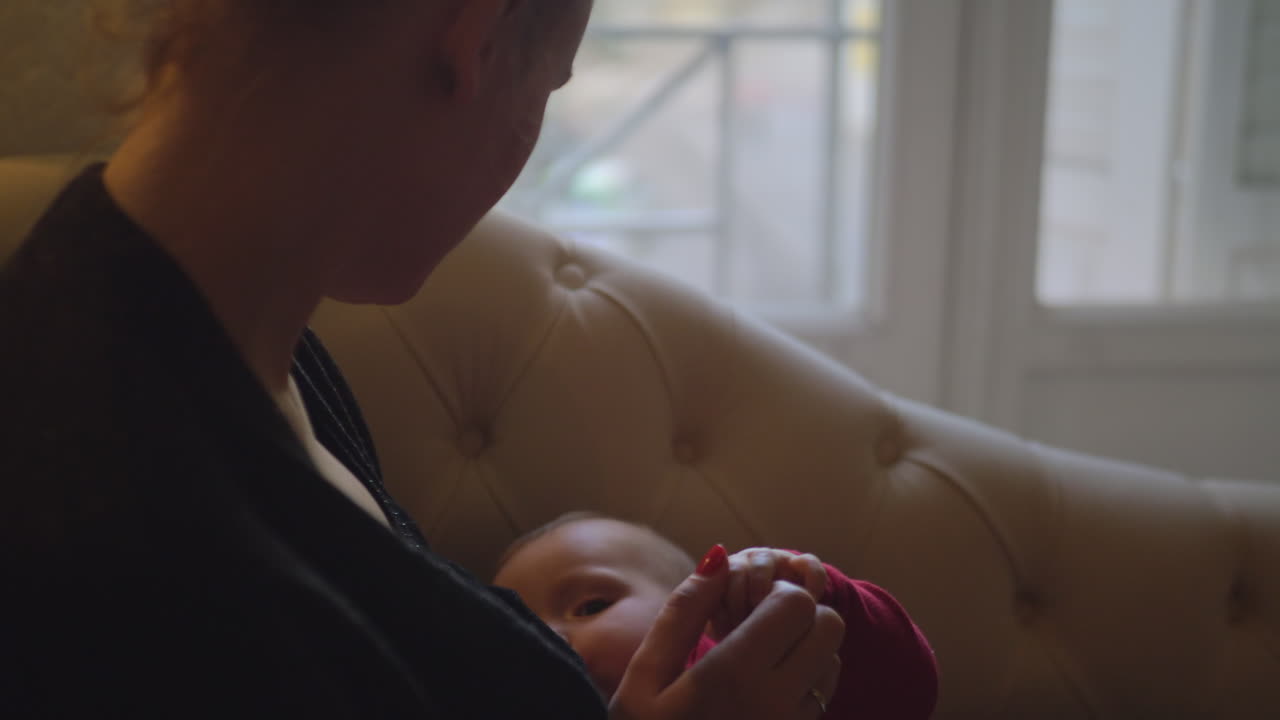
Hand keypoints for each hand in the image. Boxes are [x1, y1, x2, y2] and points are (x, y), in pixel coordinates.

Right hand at [610, 546, 843, 719]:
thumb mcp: (645, 675)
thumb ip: (684, 610)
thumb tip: (719, 557)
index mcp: (734, 675)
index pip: (797, 605)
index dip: (775, 596)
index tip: (748, 611)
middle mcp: (776, 704)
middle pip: (828, 628)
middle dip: (799, 618)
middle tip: (760, 633)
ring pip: (833, 663)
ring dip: (807, 652)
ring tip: (763, 666)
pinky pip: (823, 700)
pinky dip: (807, 686)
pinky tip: (766, 696)